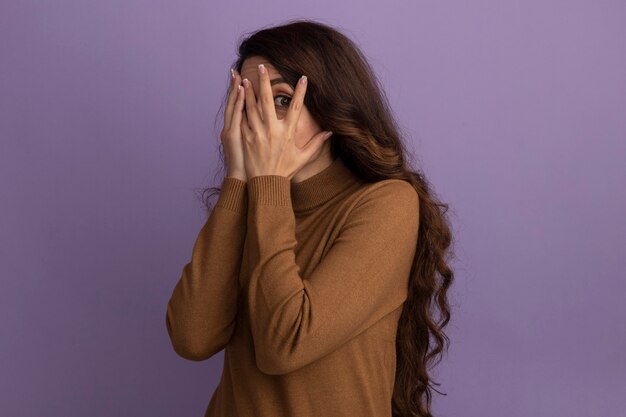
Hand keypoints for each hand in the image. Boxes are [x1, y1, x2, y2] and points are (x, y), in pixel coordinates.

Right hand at [219, 68, 246, 181]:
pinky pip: (237, 116)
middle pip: (235, 103)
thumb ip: (255, 135)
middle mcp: (234, 129)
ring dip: (236, 91)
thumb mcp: (251, 149)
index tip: (242, 79)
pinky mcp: (235, 136)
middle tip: (235, 70)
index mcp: (240, 130)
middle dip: (235, 87)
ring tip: (238, 75)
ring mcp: (234, 131)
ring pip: (234, 107)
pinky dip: (239, 103)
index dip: (240, 94)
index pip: (240, 108)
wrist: (246, 181)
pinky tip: (242, 91)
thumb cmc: (252, 167)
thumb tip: (263, 126)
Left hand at [240, 64, 332, 179]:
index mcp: (287, 133)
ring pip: (252, 107)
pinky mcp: (246, 138)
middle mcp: (272, 130)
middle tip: (262, 67)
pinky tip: (238, 96)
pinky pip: (242, 118)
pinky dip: (240, 106)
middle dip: (266, 83)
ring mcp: (257, 133)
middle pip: (269, 101)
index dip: (301, 92)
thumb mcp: (303, 157)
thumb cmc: (285, 170)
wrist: (266, 184)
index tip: (303, 77)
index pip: (296, 108)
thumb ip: (316, 143)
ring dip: (249, 91)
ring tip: (246, 78)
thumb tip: (330, 132)